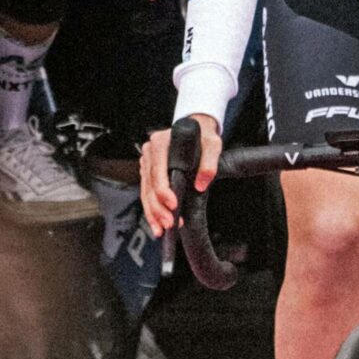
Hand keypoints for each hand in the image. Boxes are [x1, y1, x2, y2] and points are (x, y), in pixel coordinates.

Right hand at [140, 115, 220, 236]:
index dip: (163, 190)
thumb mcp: (212, 144)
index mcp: (160, 143)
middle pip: (150, 185)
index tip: (173, 204)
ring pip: (146, 192)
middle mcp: (149, 152)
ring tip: (161, 229)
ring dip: (153, 213)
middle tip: (169, 223)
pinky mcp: (148, 173)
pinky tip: (156, 224)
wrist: (196, 129)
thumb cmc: (203, 135)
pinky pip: (147, 194)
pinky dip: (151, 210)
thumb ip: (209, 162)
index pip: (158, 171)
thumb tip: (201, 184)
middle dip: (158, 207)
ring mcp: (147, 163)